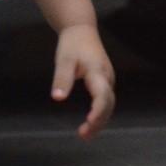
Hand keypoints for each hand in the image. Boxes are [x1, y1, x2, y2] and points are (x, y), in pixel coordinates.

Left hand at [51, 23, 116, 138]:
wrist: (81, 29)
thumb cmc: (72, 44)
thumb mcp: (64, 60)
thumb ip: (62, 79)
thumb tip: (57, 98)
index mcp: (98, 72)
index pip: (102, 96)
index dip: (98, 111)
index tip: (89, 122)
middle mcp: (107, 78)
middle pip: (108, 104)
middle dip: (98, 121)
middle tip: (83, 135)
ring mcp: (107, 79)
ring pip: (108, 104)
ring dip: (99, 120)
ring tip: (85, 135)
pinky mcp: (104, 81)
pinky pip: (105, 101)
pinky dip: (99, 113)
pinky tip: (90, 123)